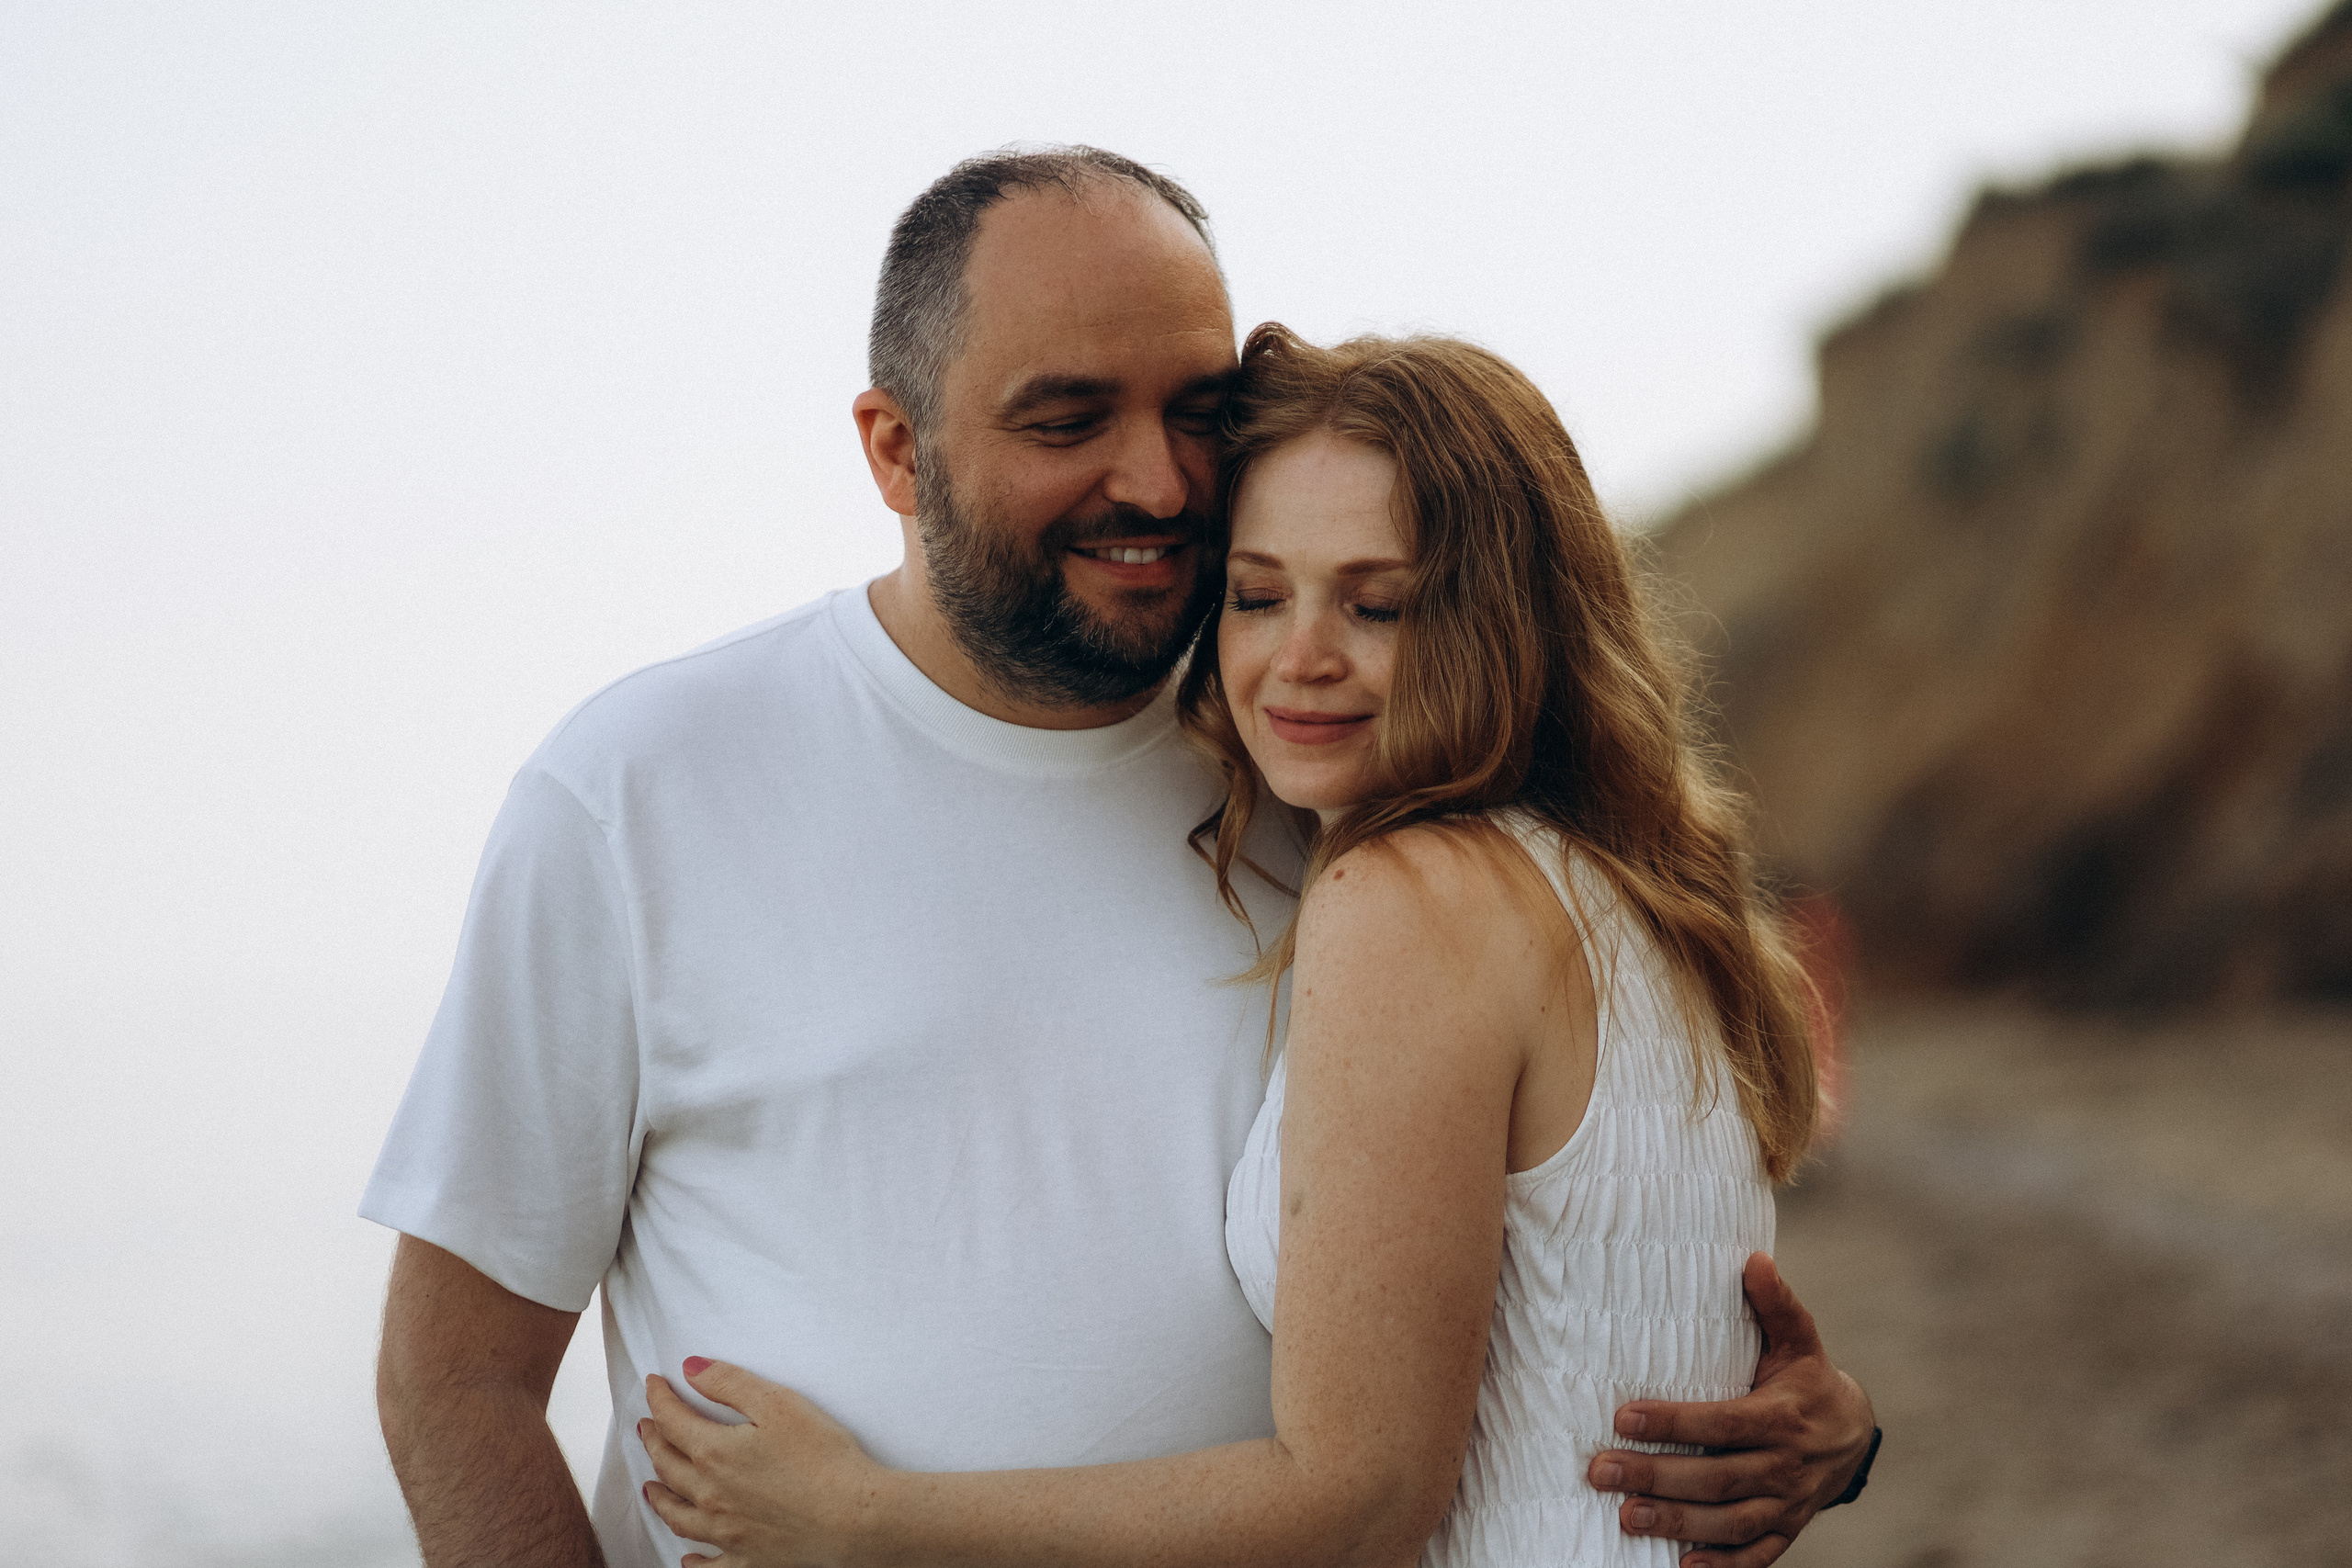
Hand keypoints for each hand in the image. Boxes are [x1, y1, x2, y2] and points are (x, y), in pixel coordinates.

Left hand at [639, 1359, 884, 1567]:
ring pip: (677, 1515)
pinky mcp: (746, 1559)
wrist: (854, 1517)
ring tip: (651, 1486)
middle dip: (653, 1441)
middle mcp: (709, 1495)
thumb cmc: (823, 1456)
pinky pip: (707, 1565)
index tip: (654, 1384)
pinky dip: (692, 1560)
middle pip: (668, 1465)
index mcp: (714, 1453)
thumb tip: (690, 1369)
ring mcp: (725, 1532)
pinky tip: (688, 1557)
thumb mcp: (778, 1403)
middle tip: (647, 1426)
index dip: (659, 1399)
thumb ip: (730, 1382)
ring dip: (659, 1497)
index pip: (673, 1421)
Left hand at [1587, 1253, 1875, 1567]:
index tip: (1623, 1417)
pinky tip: (1683, 1567)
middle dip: (1657, 1477)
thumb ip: (1775, 1304)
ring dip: (1678, 1523)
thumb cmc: (1807, 1378)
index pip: (1722, 1422)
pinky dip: (1724, 1566)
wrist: (1855, 1432)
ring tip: (1627, 1518)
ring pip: (1730, 1521)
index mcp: (1783, 1416)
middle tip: (1601, 1472)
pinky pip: (1757, 1555)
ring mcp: (1788, 1503)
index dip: (1675, 1422)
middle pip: (1717, 1478)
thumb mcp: (1799, 1339)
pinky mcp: (1788, 1528)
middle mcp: (1786, 1465)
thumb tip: (1753, 1259)